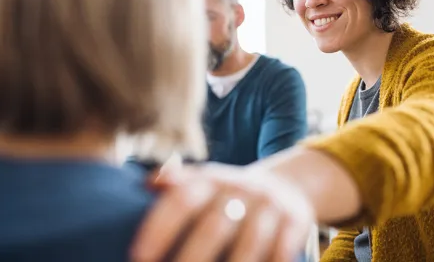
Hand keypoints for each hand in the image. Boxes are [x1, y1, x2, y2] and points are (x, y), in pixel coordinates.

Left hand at [130, 163, 314, 261]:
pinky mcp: (295, 219)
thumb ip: (176, 184)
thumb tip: (147, 184)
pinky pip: (283, 249)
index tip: (138, 257)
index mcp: (210, 179)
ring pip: (250, 241)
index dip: (159, 228)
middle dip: (191, 258)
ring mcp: (269, 204)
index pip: (181, 199)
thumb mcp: (203, 183)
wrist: (284, 186)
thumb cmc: (228, 195)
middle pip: (213, 225)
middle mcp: (240, 187)